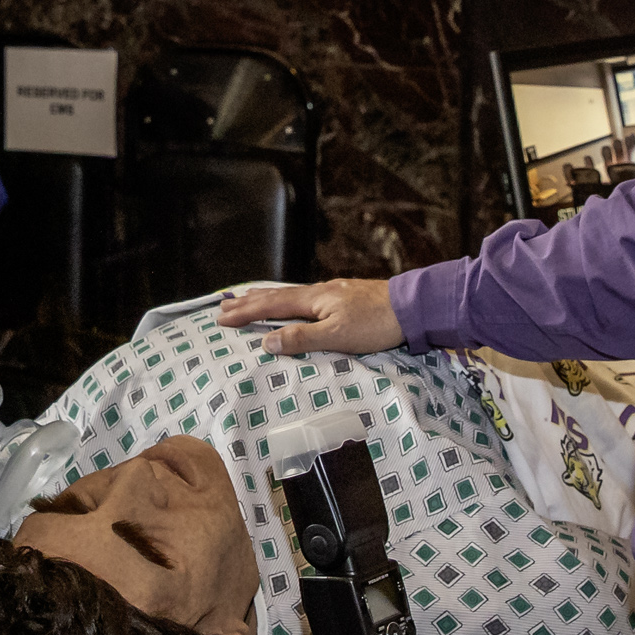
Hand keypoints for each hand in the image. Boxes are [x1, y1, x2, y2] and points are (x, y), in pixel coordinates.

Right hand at [213, 278, 404, 359]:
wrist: (412, 307)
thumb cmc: (376, 324)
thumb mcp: (337, 336)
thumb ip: (301, 338)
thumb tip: (266, 342)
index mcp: (314, 300)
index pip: (271, 307)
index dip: (246, 313)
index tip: (221, 318)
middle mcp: (319, 292)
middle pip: (276, 296)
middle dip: (249, 302)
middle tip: (224, 306)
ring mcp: (332, 292)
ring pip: (290, 294)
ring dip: (266, 298)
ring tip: (249, 298)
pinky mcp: (345, 297)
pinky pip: (304, 296)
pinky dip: (287, 299)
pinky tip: (293, 302)